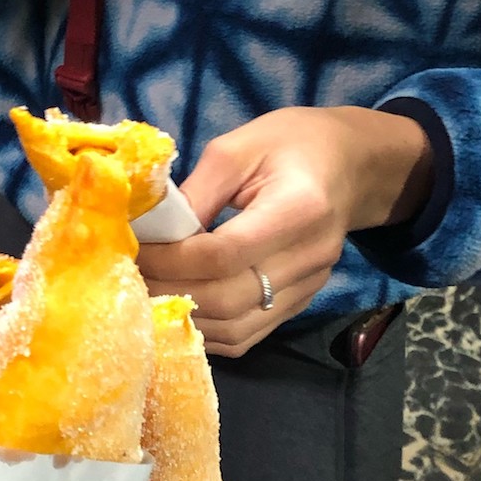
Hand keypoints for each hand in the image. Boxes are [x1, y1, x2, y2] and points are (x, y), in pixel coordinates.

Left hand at [137, 107, 431, 356]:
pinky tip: (180, 309)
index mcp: (299, 208)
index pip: (224, 254)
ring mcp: (309, 288)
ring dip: (186, 318)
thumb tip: (152, 235)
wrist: (350, 165)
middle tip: (130, 278)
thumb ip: (195, 193)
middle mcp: (310, 257)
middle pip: (228, 299)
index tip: (134, 251)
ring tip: (148, 296)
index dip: (171, 260)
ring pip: (236, 329)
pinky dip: (208, 331)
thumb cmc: (291, 145)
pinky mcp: (301, 303)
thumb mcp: (237, 148)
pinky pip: (247, 335)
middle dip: (170, 292)